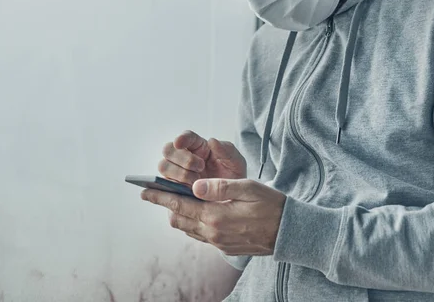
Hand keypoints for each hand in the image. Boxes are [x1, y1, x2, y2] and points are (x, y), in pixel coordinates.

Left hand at [141, 178, 286, 255]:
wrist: (289, 232)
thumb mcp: (248, 188)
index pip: (180, 205)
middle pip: (179, 219)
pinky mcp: (225, 247)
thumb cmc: (271, 205)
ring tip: (178, 202)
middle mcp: (213, 232)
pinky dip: (193, 224)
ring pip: (188, 229)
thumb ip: (220, 187)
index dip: (160, 197)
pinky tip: (199, 214)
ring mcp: (219, 242)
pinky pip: (201, 236)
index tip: (144, 191)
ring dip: (180, 216)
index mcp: (216, 216)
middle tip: (159, 193)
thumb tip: (195, 185)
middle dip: (167, 206)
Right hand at [158, 130, 246, 188]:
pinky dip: (172, 187)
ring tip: (196, 182)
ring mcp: (177, 173)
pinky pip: (164, 186)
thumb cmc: (234, 177)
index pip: (186, 137)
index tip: (180, 142)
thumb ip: (226, 150)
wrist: (232, 200)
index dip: (181, 138)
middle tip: (199, 167)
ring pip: (164, 166)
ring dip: (179, 173)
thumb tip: (212, 141)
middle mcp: (184, 158)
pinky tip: (187, 191)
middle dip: (182, 158)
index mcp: (199, 147)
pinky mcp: (173, 189)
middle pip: (168, 150)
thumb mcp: (236, 163)